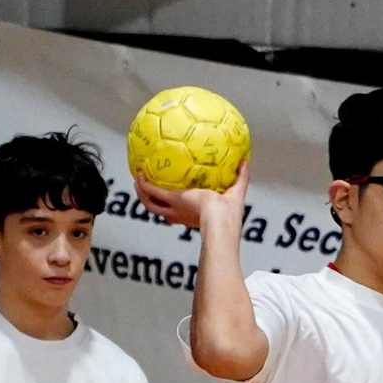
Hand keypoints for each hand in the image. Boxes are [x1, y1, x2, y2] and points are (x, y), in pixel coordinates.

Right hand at [133, 160, 248, 230]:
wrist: (220, 220)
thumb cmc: (229, 213)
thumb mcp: (235, 190)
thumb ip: (240, 176)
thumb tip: (244, 162)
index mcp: (195, 215)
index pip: (182, 212)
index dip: (175, 207)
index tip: (173, 197)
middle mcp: (181, 214)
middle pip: (161, 210)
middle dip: (153, 201)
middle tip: (148, 189)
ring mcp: (174, 209)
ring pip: (151, 205)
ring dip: (143, 194)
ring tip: (138, 182)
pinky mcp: (172, 199)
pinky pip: (152, 192)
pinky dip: (144, 185)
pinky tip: (138, 174)